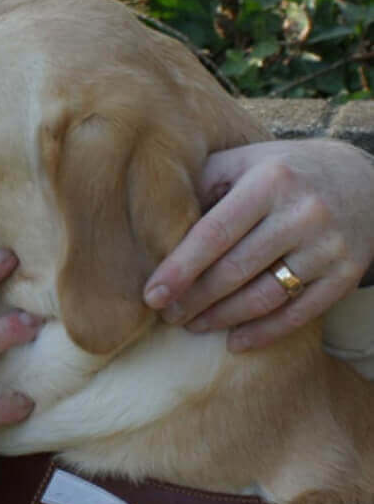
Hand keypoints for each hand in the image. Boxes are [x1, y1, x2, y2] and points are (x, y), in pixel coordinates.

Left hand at [143, 139, 373, 350]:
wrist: (363, 180)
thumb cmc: (279, 172)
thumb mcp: (241, 162)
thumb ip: (199, 185)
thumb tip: (152, 224)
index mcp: (269, 181)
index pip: (214, 233)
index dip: (179, 268)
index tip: (151, 294)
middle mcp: (303, 213)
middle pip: (236, 269)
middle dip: (194, 299)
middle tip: (165, 314)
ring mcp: (328, 246)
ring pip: (265, 296)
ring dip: (222, 318)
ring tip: (191, 325)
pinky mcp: (346, 273)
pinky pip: (300, 313)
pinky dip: (264, 333)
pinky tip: (234, 342)